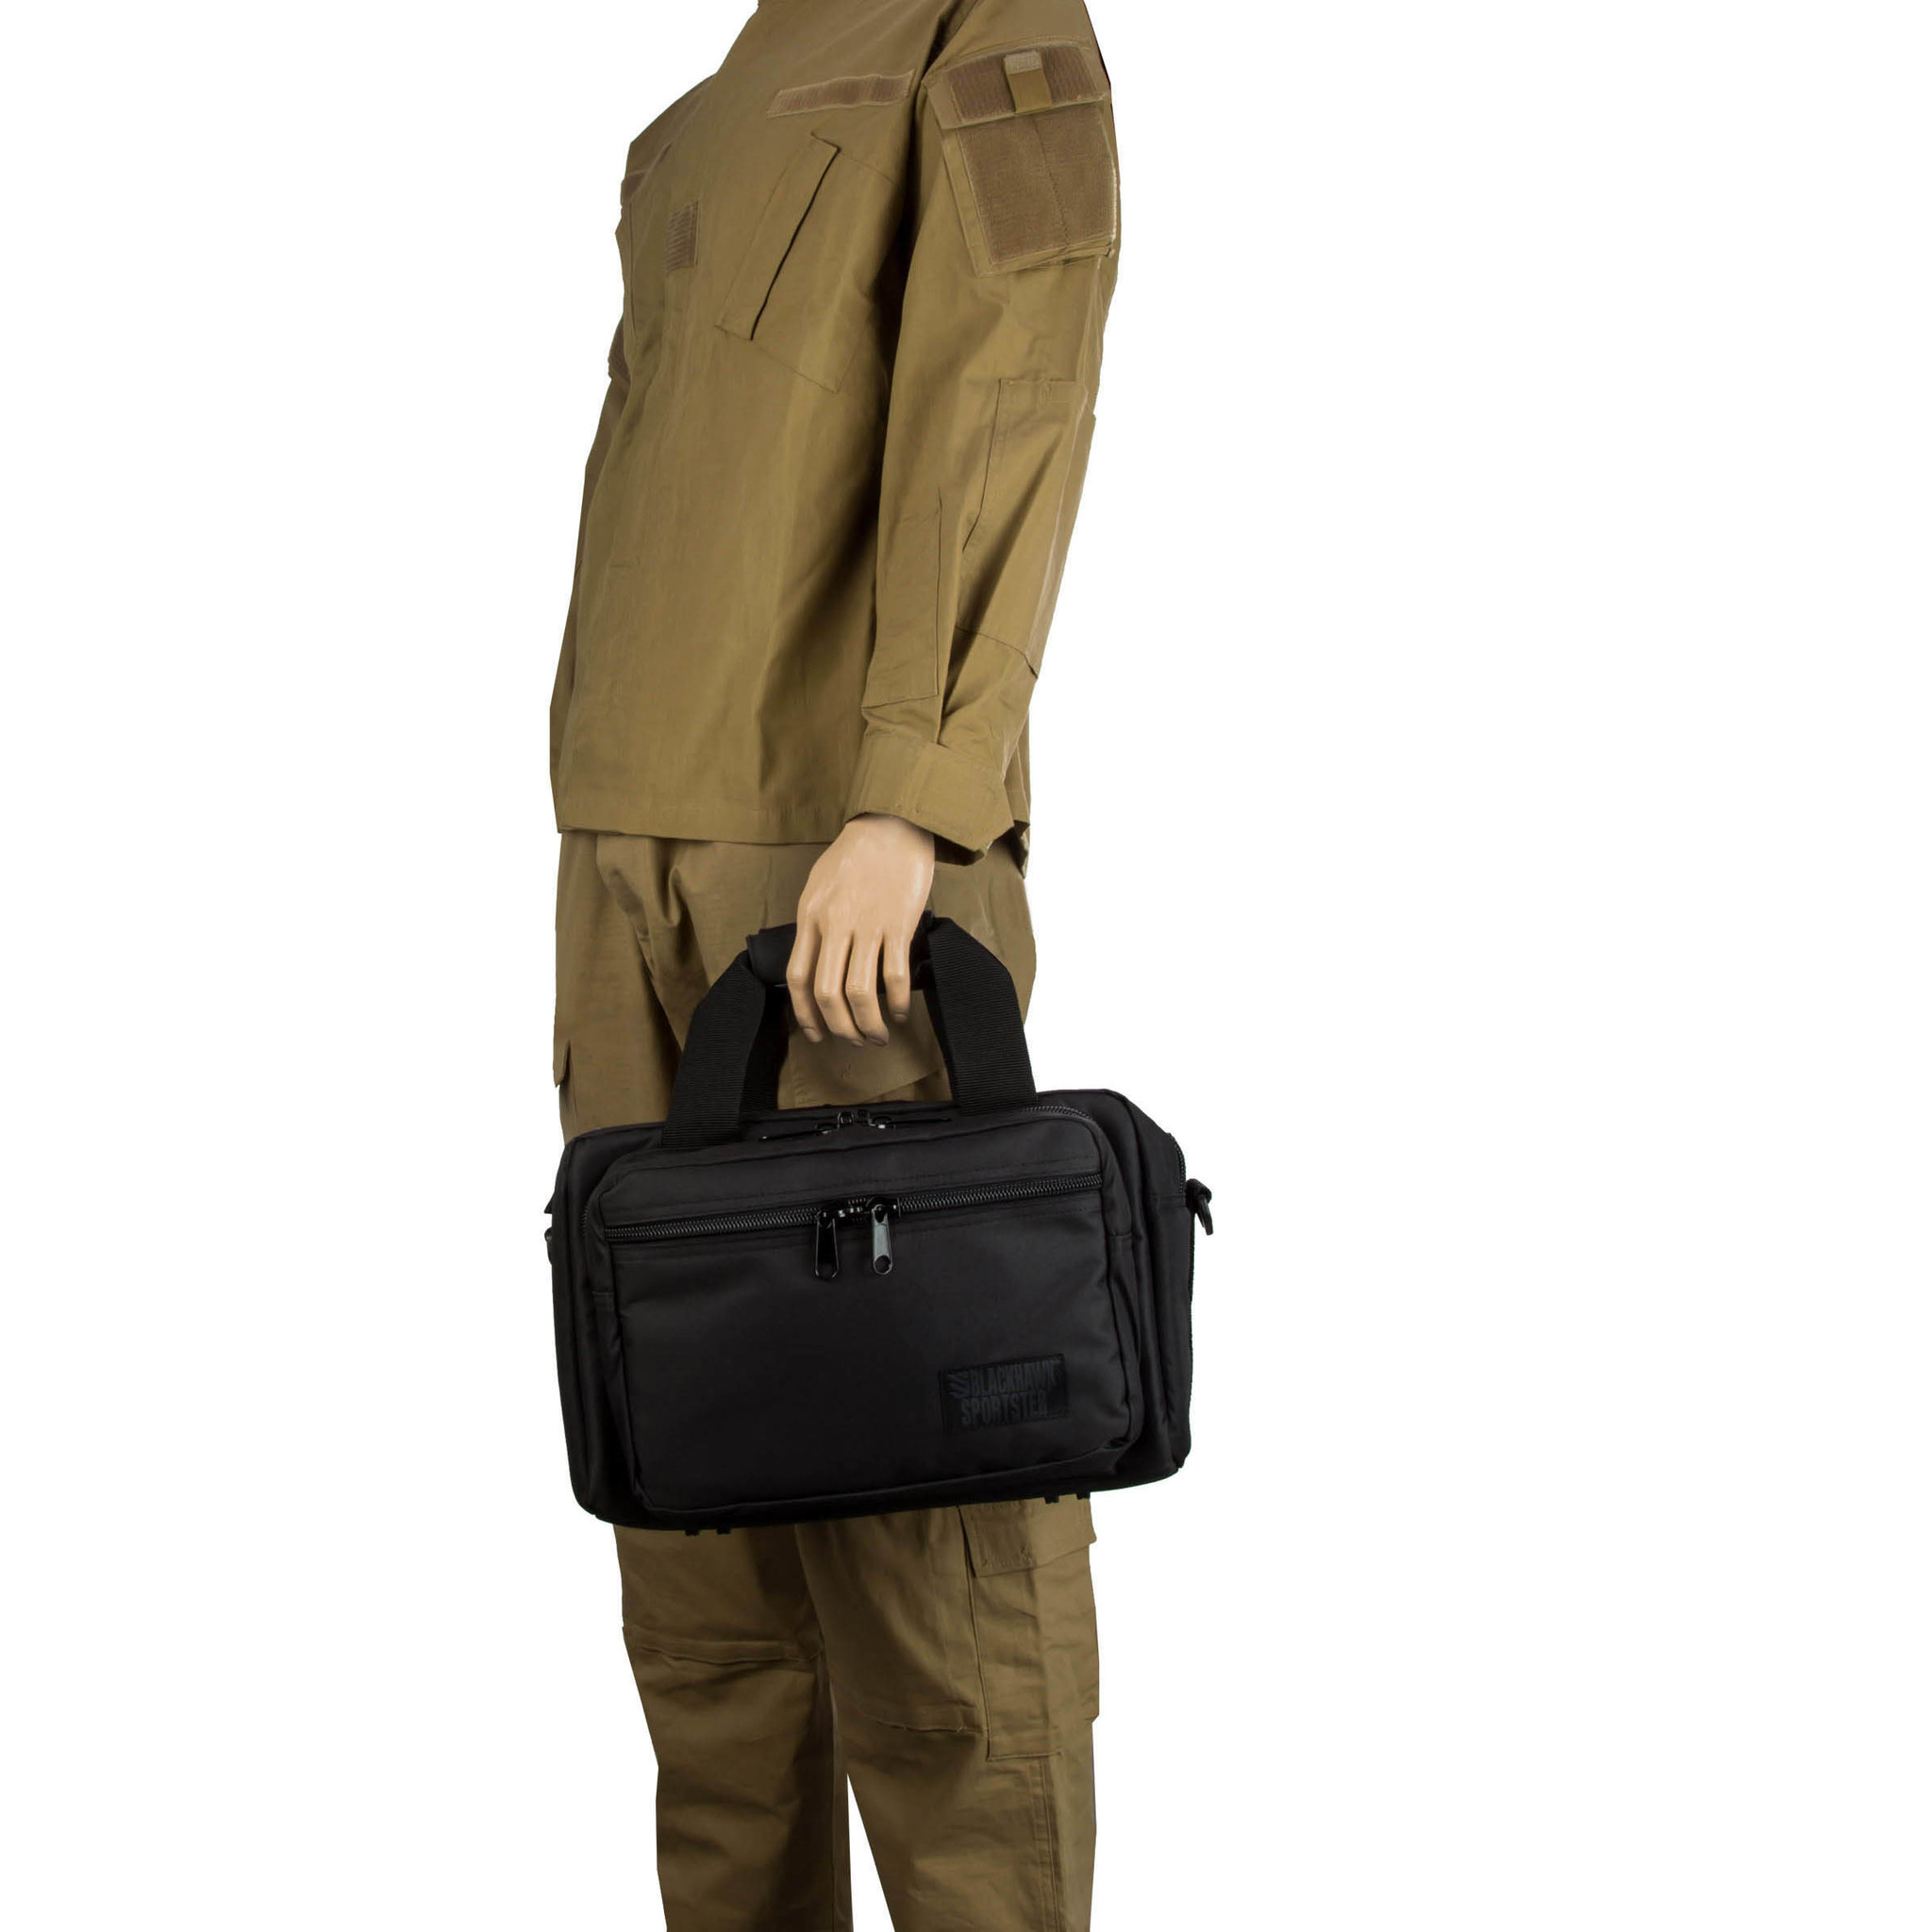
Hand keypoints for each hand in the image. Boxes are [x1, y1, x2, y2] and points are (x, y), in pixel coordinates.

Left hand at [787, 815, 935, 1045]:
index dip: (806, 1014)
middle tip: (853, 1041)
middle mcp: (835, 925)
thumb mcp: (819, 885)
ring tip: (878, 1035)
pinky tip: (901, 1012)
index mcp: (811, 916)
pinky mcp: (899, 924)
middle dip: (840, 1028)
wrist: (892, 825)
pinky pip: (894, 976)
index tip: (816, 1033)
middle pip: (828, 993)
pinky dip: (897, 1003)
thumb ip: (815, 923)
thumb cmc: (856, 854)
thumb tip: (816, 960)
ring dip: (869, 1024)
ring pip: (860, 992)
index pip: (799, 977)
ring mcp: (868, 926)